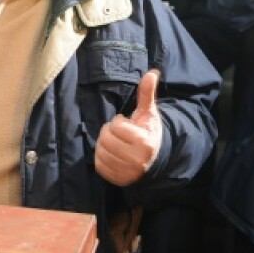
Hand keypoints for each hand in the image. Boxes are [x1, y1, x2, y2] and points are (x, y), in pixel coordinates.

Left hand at [95, 70, 162, 185]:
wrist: (154, 158)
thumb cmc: (148, 132)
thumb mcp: (148, 113)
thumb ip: (147, 94)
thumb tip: (152, 73)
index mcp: (144, 142)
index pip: (116, 126)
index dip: (118, 122)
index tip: (127, 124)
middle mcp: (136, 160)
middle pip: (106, 139)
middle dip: (110, 133)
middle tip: (120, 134)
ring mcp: (127, 172)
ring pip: (101, 152)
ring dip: (104, 144)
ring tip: (116, 143)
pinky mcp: (119, 179)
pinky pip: (99, 165)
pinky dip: (101, 157)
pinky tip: (112, 153)